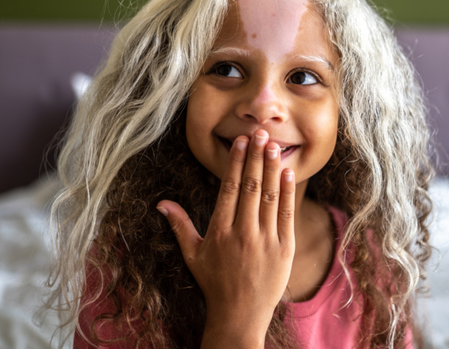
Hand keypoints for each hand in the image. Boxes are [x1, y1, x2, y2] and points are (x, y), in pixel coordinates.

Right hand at [156, 129, 295, 348]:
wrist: (240, 315)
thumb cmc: (214, 283)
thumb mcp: (193, 255)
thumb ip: (180, 226)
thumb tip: (161, 203)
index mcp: (220, 231)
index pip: (230, 188)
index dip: (236, 162)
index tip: (240, 142)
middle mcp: (243, 233)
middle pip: (251, 186)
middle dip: (256, 157)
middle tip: (260, 132)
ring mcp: (266, 240)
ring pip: (270, 196)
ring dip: (272, 167)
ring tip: (273, 144)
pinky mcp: (285, 248)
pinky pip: (286, 213)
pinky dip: (287, 192)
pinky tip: (286, 172)